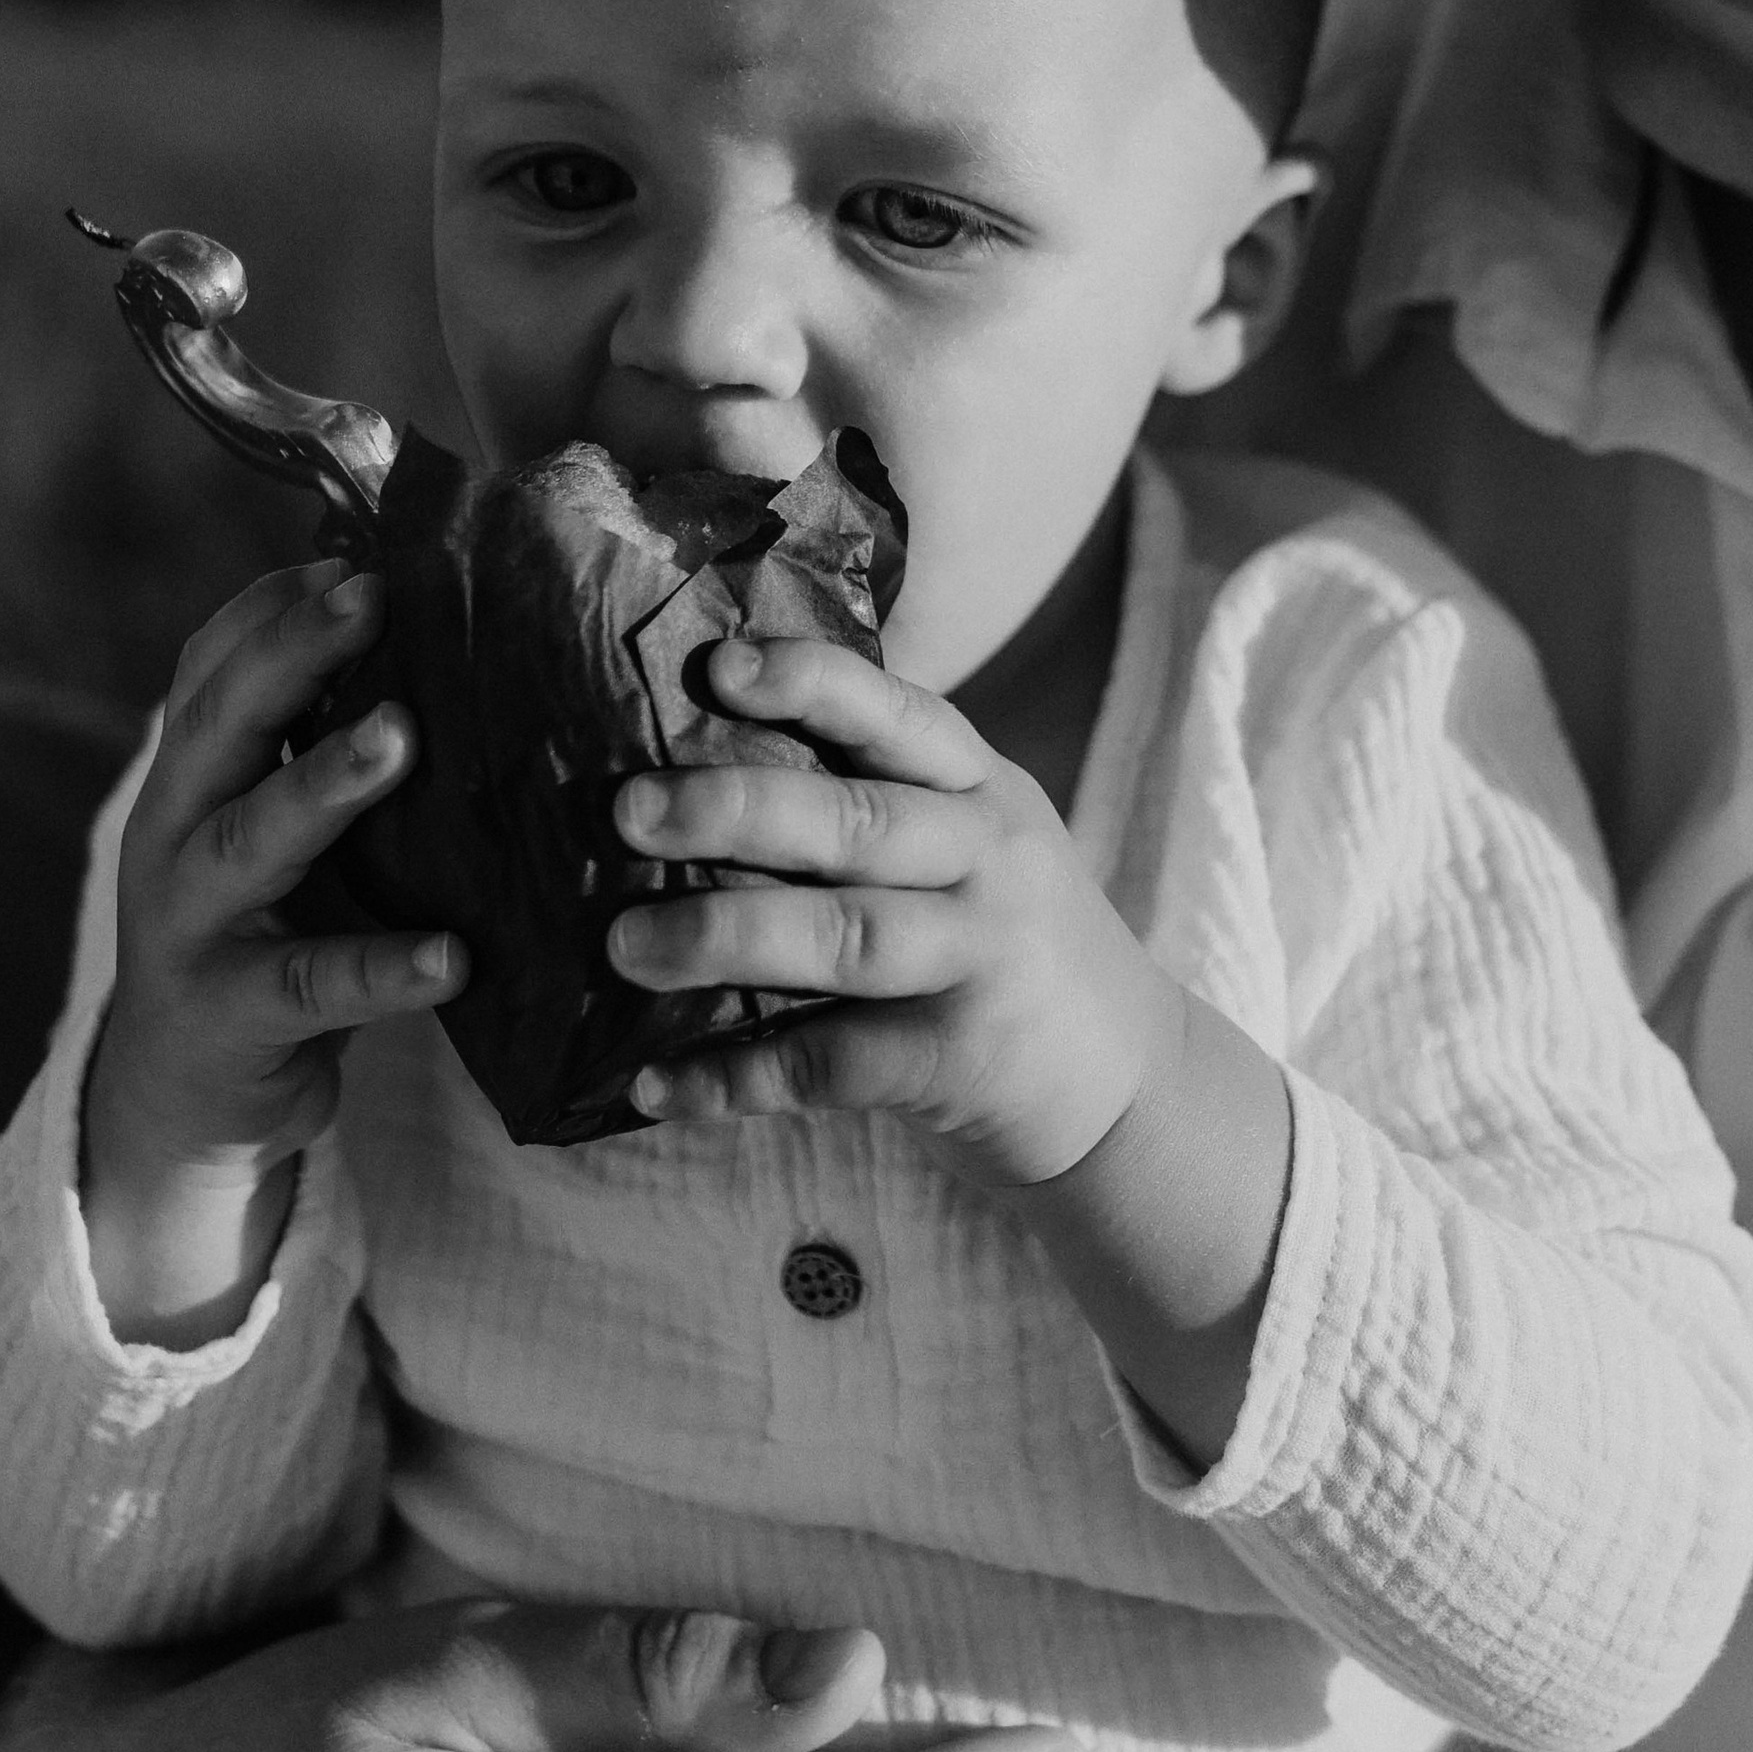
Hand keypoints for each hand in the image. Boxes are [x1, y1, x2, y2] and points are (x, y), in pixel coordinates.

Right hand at [83, 558, 465, 1339]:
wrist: (182, 1092)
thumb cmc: (267, 923)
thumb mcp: (277, 823)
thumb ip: (325, 743)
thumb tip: (447, 632)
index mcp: (192, 772)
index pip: (212, 663)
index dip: (276, 606)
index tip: (358, 557)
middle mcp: (174, 830)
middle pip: (219, 724)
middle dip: (290, 656)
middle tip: (370, 601)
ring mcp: (192, 922)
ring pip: (250, 838)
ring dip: (323, 783)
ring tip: (401, 738)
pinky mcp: (231, 1013)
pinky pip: (312, 984)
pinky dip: (382, 968)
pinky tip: (451, 956)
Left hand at [609, 638, 1179, 1189]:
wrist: (1129, 1084)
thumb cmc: (1004, 944)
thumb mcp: (978, 845)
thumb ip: (875, 803)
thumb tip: (685, 771)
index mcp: (982, 791)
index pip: (901, 715)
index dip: (813, 683)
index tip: (722, 667)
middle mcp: (990, 862)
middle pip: (860, 823)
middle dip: (738, 810)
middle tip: (629, 811)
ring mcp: (981, 963)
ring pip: (847, 938)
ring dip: (723, 938)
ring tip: (623, 945)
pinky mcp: (960, 1062)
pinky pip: (832, 1064)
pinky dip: (736, 1075)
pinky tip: (655, 1084)